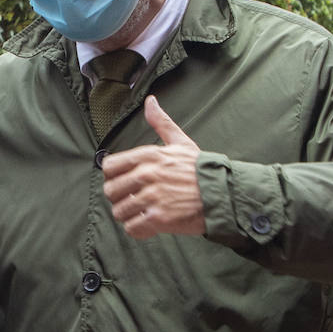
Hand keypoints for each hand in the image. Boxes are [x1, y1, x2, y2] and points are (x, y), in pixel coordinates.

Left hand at [101, 96, 203, 239]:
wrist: (223, 194)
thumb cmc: (200, 170)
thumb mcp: (180, 142)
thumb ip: (161, 122)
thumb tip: (150, 101)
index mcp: (148, 155)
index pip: (109, 167)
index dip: (113, 177)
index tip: (125, 182)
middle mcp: (147, 175)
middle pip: (111, 191)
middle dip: (120, 198)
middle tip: (134, 200)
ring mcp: (153, 197)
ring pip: (119, 211)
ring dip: (128, 215)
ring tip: (143, 212)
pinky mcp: (159, 218)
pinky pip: (132, 228)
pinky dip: (138, 229)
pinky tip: (149, 224)